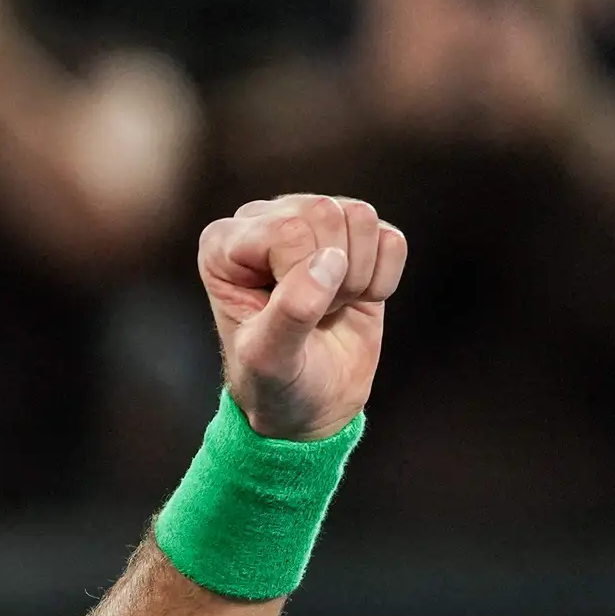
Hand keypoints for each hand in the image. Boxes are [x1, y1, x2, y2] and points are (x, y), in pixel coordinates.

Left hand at [198, 194, 399, 439]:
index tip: (288, 318)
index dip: (302, 280)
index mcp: (222, 243)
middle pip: (326, 212)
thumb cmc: (274, 383)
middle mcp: (264, 220)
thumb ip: (290, 312)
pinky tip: (355, 300)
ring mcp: (311, 222)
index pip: (287, 231)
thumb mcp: (268, 359)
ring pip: (361, 217)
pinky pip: (391, 240)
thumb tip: (329, 261)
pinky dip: (383, 280)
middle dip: (333, 276)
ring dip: (357, 276)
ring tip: (331, 306)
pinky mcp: (354, 237)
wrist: (311, 403)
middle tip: (314, 313)